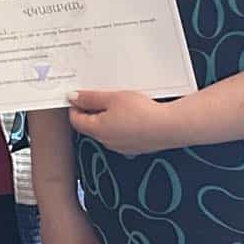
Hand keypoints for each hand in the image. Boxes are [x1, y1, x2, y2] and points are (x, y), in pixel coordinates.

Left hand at [66, 89, 180, 154]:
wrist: (170, 126)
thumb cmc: (142, 113)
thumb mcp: (112, 98)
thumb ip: (90, 98)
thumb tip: (73, 98)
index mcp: (97, 130)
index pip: (76, 120)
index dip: (74, 107)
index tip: (78, 96)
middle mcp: (107, 142)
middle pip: (90, 126)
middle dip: (91, 112)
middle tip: (98, 97)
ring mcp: (122, 146)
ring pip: (107, 131)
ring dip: (107, 118)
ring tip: (118, 103)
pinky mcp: (136, 147)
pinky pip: (122, 135)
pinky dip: (121, 125)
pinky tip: (132, 115)